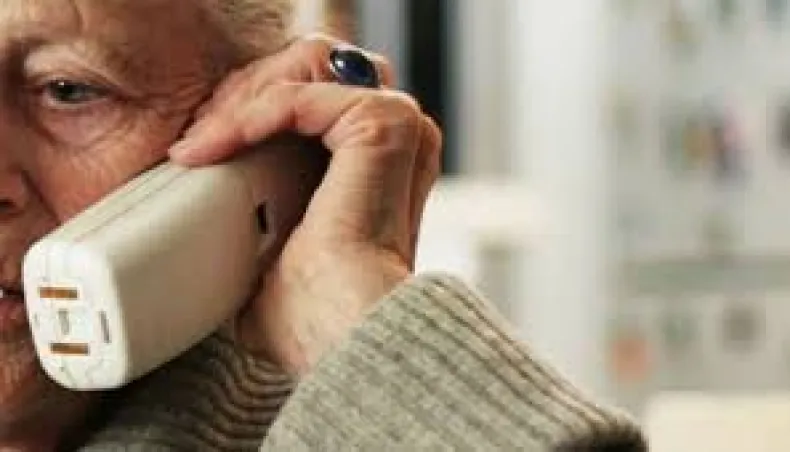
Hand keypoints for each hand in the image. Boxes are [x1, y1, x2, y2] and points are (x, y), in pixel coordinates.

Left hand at [169, 35, 442, 373]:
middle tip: (196, 141)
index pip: (314, 110)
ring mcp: (397, 130)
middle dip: (244, 102)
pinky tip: (217, 145)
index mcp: (379, 170)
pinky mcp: (381, 126)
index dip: (253, 117)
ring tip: (203, 142)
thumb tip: (203, 255)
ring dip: (245, 103)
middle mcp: (396, 144)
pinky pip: (299, 96)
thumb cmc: (316, 313)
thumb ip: (257, 235)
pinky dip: (251, 114)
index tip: (200, 149)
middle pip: (309, 80)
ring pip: (304, 76)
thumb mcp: (274, 259)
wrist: (342, 332)